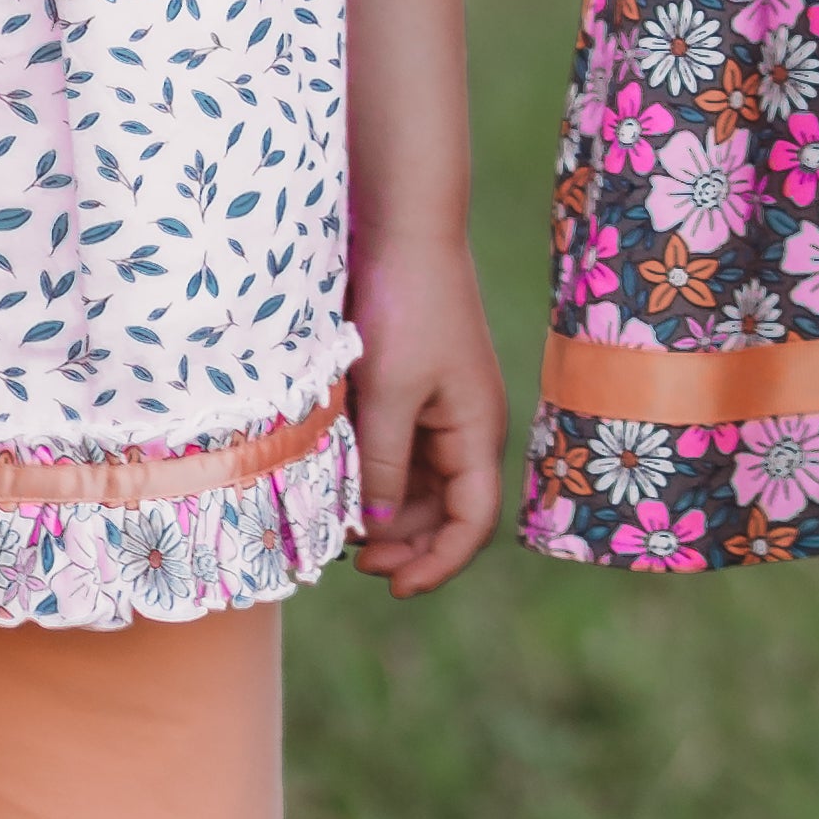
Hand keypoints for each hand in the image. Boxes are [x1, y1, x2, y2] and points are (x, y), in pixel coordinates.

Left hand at [345, 231, 510, 595]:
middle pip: (446, 512)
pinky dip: (379, 475)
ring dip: (389, 513)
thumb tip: (380, 530)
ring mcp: (445, 408)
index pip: (473, 522)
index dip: (439, 564)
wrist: (406, 230)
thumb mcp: (389, 394)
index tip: (395, 588)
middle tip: (353, 561)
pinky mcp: (419, 390)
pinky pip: (404, 451)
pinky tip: (346, 484)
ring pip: (421, 486)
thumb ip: (385, 466)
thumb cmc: (407, 307)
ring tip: (341, 528)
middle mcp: (468, 427)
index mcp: (477, 431)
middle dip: (406, 545)